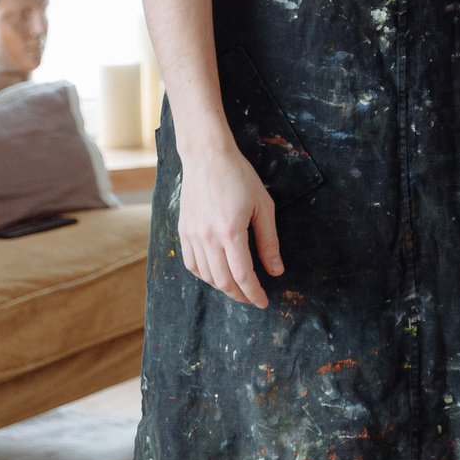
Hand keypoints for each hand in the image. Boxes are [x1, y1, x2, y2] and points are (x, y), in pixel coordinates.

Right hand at [177, 142, 280, 308]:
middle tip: (253, 298)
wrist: (207, 157)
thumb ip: (268, 242)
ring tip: (238, 287)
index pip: (243, 275)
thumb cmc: (239, 177)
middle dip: (240, 295)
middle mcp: (208, 237)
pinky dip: (205, 275)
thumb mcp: (263, 207)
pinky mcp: (183, 231)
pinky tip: (217, 273)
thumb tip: (276, 271)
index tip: (263, 302)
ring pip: (206, 276)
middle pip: (223, 281)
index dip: (254, 293)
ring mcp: (192, 235)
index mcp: (231, 231)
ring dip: (223, 287)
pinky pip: (191, 264)